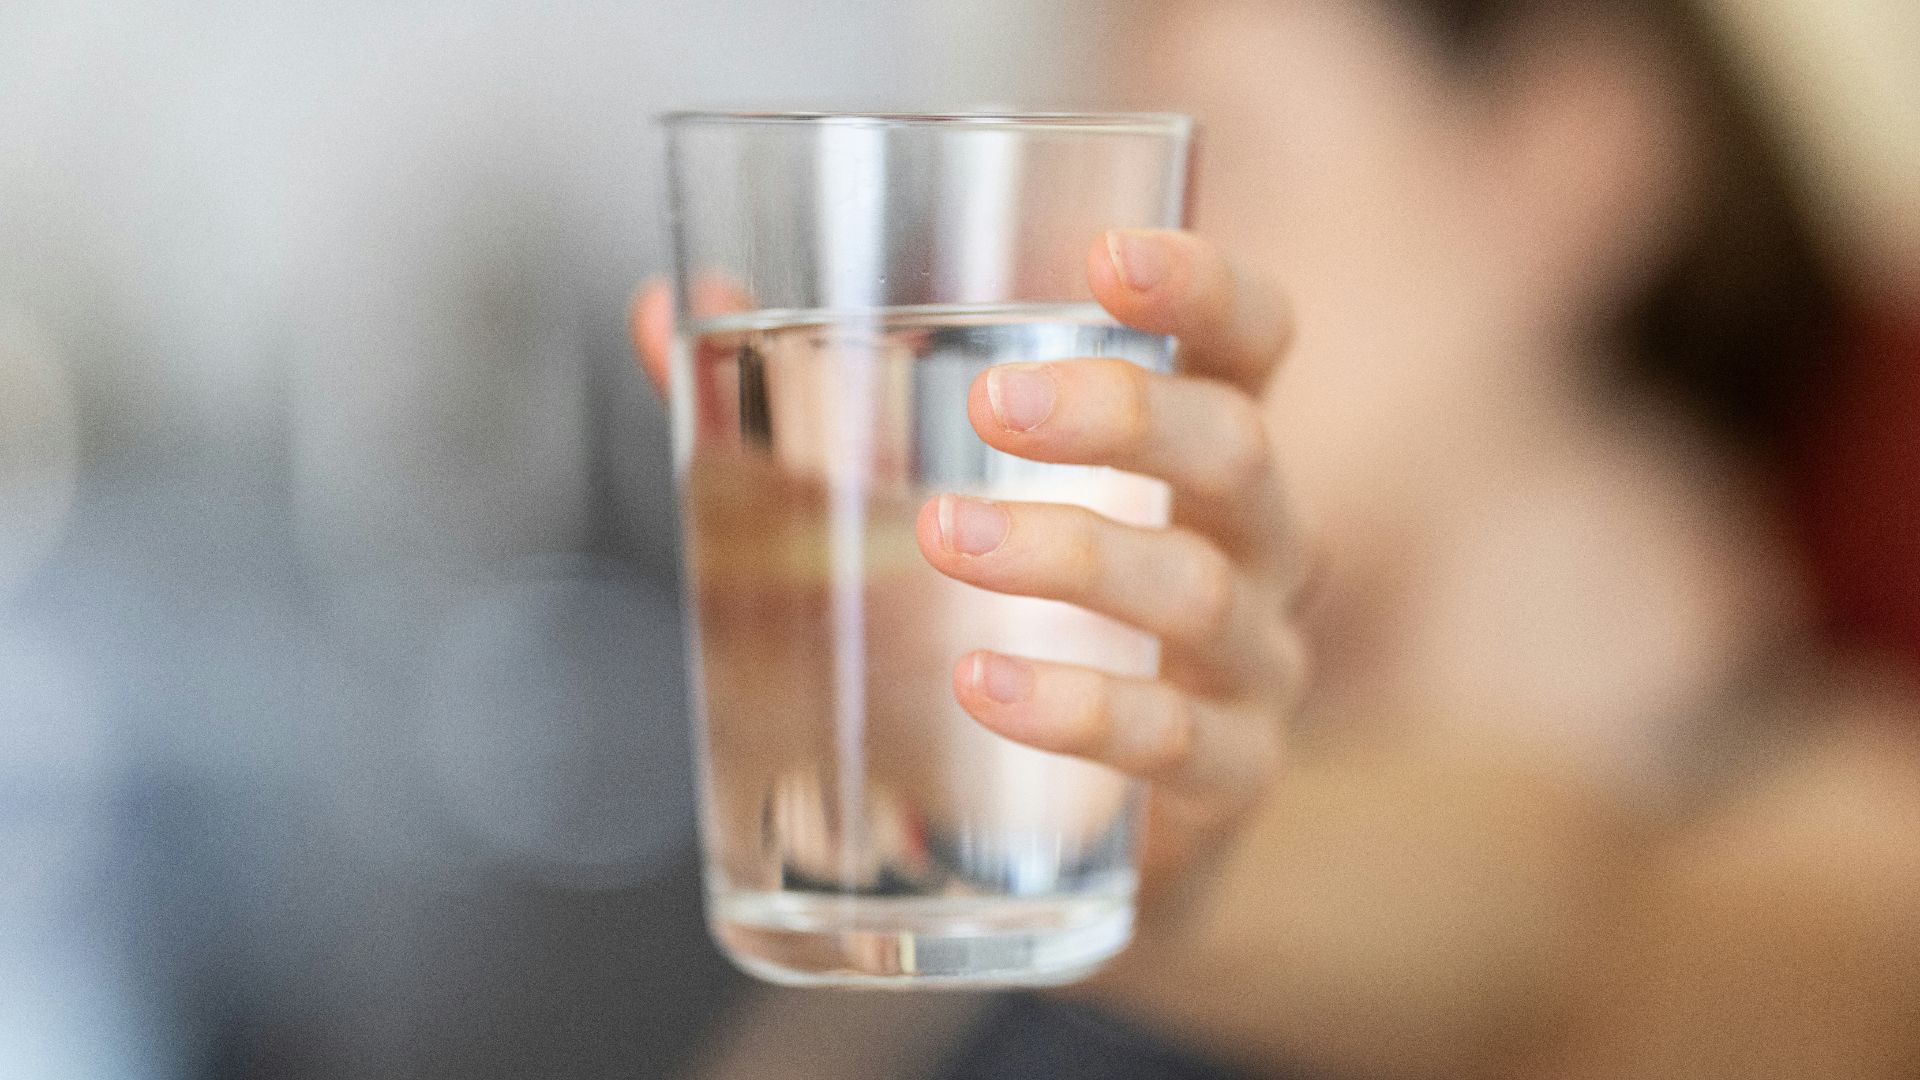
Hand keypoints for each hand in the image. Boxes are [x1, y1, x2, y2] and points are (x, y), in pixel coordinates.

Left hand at [631, 229, 1308, 920]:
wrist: (1071, 837)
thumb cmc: (1006, 623)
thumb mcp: (920, 501)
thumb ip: (799, 407)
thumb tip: (663, 310)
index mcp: (1193, 448)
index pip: (1252, 338)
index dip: (1204, 286)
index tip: (1105, 256)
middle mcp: (1252, 542)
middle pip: (1235, 448)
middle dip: (1120, 413)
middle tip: (993, 405)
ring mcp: (1252, 664)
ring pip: (1196, 589)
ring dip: (1069, 554)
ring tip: (944, 537)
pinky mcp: (1227, 778)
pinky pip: (1175, 739)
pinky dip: (1078, 707)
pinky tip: (984, 684)